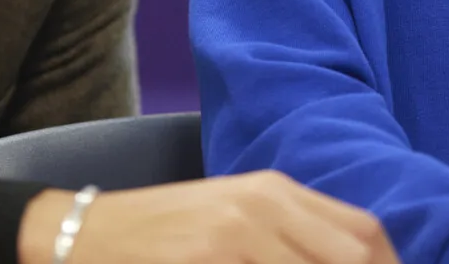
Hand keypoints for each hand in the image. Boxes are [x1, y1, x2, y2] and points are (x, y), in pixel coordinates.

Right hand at [17, 171, 398, 263]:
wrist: (83, 234)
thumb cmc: (163, 236)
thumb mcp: (233, 219)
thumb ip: (291, 237)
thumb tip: (357, 261)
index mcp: (275, 191)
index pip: (365, 236)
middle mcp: (263, 205)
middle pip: (353, 258)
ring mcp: (235, 234)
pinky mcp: (208, 258)